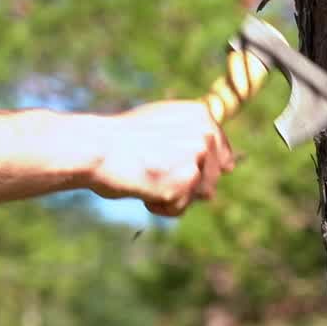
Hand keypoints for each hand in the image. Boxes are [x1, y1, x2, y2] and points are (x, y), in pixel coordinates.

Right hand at [89, 100, 234, 216]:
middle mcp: (206, 133)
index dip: (197, 169)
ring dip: (174, 195)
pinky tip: (142, 189)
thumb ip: (196, 140)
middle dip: (185, 183)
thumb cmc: (121, 139)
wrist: (95, 148)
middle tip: (153, 168)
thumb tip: (231, 166)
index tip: (171, 165)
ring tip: (147, 177)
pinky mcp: (186, 182)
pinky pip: (179, 210)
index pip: (223, 157)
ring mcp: (198, 158)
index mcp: (203, 115)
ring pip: (199, 196)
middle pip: (212, 179)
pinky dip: (160, 206)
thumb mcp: (164, 126)